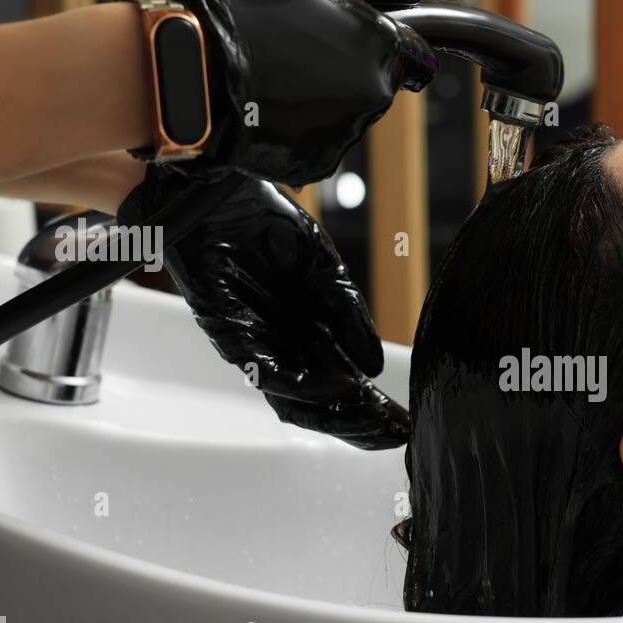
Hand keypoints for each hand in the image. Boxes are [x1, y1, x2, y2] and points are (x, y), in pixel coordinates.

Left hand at [117, 163, 408, 449]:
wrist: (220, 189)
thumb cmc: (265, 225)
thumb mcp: (323, 266)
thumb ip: (347, 312)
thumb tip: (374, 364)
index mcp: (307, 334)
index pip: (340, 387)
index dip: (369, 409)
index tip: (402, 424)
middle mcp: (280, 347)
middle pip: (317, 405)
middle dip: (356, 423)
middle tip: (392, 433)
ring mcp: (252, 343)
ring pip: (289, 398)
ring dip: (330, 412)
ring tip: (367, 418)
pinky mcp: (224, 328)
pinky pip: (258, 366)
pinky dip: (294, 381)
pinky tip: (329, 386)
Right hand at [163, 0, 438, 185]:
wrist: (199, 68)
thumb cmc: (253, 15)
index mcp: (383, 45)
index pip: (417, 58)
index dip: (393, 52)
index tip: (368, 51)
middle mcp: (376, 92)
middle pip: (379, 87)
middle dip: (351, 74)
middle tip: (303, 58)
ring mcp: (350, 130)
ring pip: (348, 117)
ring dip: (325, 102)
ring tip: (281, 81)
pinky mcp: (322, 161)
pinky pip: (320, 144)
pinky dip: (302, 131)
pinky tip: (273, 109)